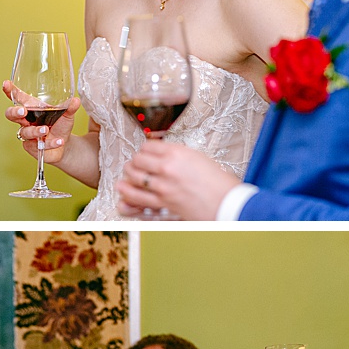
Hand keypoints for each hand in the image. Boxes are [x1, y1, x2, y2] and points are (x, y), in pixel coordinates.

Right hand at [1, 81, 78, 167]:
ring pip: (25, 132)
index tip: (6, 84)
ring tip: (46, 130)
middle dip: (15, 112)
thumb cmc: (60, 126)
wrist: (64, 145)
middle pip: (11, 115)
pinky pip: (36, 145)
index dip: (9, 91)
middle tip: (23, 111)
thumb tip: (75, 100)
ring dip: (35, 131)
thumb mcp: (66, 115)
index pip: (18, 98)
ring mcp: (27, 134)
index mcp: (32, 108)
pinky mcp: (31, 147)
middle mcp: (26, 120)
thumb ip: (69, 107)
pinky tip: (59, 141)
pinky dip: (49, 143)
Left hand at [116, 139, 239, 219]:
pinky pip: (136, 195)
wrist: (227, 202)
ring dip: (129, 174)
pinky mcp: (162, 201)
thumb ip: (178, 155)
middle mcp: (167, 166)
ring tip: (129, 174)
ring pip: (134, 175)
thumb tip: (163, 153)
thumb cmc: (217, 181)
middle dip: (135, 161)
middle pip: (138, 159)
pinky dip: (126, 191)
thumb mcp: (197, 158)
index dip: (144, 149)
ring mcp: (163, 185)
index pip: (148, 146)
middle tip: (136, 164)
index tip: (145, 152)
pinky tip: (122, 189)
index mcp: (178, 152)